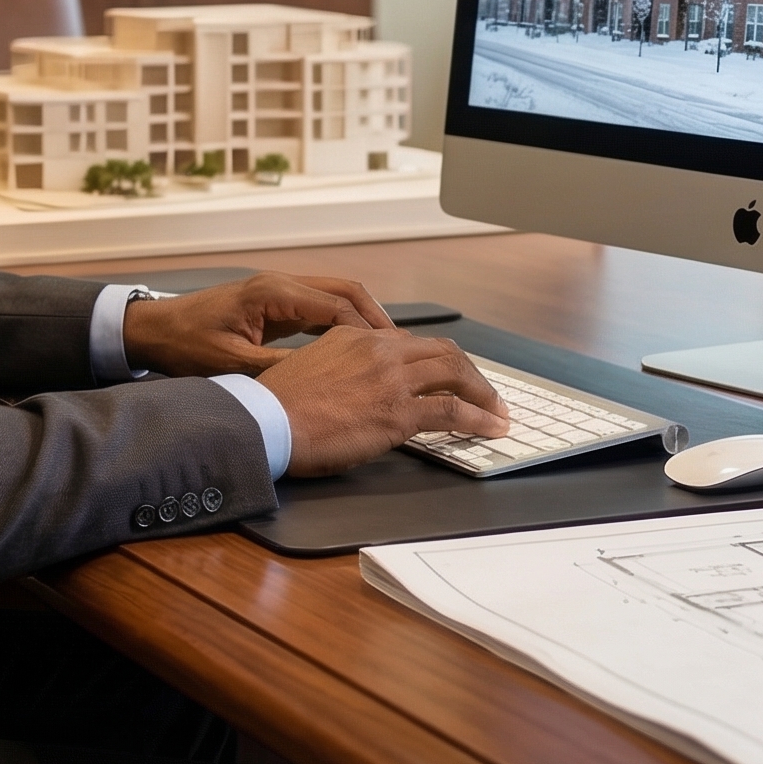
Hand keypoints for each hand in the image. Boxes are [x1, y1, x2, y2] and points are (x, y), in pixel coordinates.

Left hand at [121, 272, 393, 377]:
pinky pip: (320, 308)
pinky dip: (342, 325)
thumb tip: (323, 381)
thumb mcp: (232, 366)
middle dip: (376, 320)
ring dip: (362, 321)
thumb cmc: (185, 345)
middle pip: (346, 292)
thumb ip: (278, 371)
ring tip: (387, 351)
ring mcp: (279, 292)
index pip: (336, 306)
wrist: (155, 330)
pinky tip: (355, 349)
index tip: (390, 356)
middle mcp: (281, 285)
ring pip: (336, 298)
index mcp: (273, 294)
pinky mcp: (275, 304)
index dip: (367, 333)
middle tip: (401, 350)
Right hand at [257, 329, 511, 477]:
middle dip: (469, 372)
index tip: (446, 376)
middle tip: (484, 391)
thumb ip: (340, 367)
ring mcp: (391, 378)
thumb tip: (356, 388)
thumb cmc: (277, 406)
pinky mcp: (398, 411)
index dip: (435, 361)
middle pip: (442, 352)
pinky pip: (453, 411)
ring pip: (455, 374)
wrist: (265, 422)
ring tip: (497, 410)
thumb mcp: (310, 367)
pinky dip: (480, 419)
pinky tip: (492, 428)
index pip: (409, 343)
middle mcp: (378, 349)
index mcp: (355, 335)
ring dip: (483, 393)